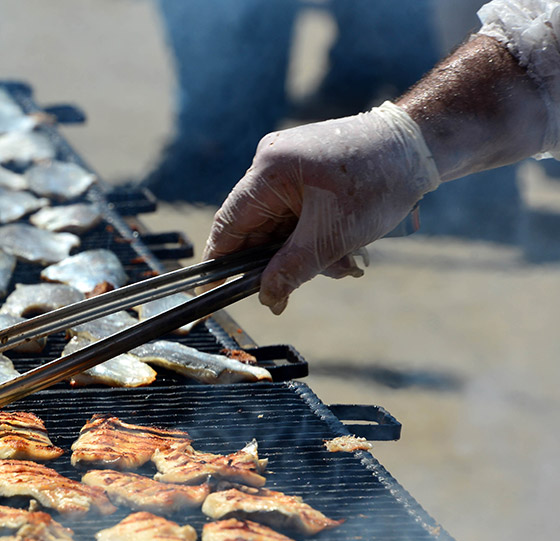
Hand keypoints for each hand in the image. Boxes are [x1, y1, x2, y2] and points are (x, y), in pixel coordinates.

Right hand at [205, 103, 439, 313]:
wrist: (422, 145)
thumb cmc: (378, 183)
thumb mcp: (332, 237)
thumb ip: (291, 270)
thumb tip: (266, 298)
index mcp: (269, 170)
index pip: (229, 223)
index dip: (221, 260)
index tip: (216, 289)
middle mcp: (272, 162)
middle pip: (257, 227)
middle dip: (280, 260)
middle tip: (297, 289)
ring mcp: (290, 163)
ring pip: (281, 223)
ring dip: (305, 251)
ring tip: (344, 264)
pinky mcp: (309, 169)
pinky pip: (298, 211)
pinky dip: (315, 234)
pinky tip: (344, 249)